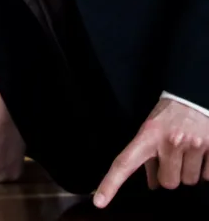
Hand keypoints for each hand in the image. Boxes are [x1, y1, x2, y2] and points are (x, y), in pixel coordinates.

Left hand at [94, 97, 208, 207]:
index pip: (125, 163)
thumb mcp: (151, 130)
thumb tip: (151, 185)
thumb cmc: (169, 115)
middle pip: (167, 183)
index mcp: (147, 136)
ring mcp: (192, 145)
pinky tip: (201, 154)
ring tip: (188, 152)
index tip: (99, 201)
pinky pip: (207, 177)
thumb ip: (148, 158)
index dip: (111, 183)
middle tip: (172, 158)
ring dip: (188, 172)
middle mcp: (169, 142)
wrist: (193, 96)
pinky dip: (205, 170)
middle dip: (170, 174)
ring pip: (189, 181)